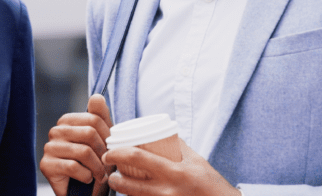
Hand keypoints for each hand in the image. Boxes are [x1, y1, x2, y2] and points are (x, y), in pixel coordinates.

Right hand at [40, 94, 114, 195]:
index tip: (111, 150)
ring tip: (100, 175)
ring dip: (97, 167)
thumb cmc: (93, 163)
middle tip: (107, 165)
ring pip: (83, 151)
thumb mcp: (101, 138)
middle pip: (89, 133)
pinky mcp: (46, 165)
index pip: (94, 119)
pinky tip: (86, 179)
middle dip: (103, 153)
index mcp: (67, 120)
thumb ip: (100, 116)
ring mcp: (49, 147)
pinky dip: (86, 176)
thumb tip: (96, 96)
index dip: (108, 137)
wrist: (83, 191)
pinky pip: (74, 167)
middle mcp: (56, 131)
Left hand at [102, 138, 239, 195]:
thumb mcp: (197, 161)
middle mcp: (167, 191)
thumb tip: (162, 133)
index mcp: (175, 172)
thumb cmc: (212, 184)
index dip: (118, 154)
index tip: (109, 152)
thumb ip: (179, 147)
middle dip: (113, 180)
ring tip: (118, 184)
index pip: (138, 158)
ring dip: (122, 192)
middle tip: (109, 173)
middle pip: (129, 185)